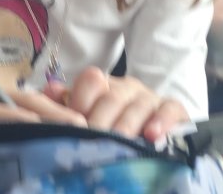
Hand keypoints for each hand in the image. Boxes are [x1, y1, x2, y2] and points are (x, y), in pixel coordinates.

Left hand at [44, 67, 188, 141]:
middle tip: (91, 141)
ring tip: (119, 142)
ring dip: (127, 125)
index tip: (74, 123)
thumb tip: (48, 90)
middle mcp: (127, 88)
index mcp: (104, 85)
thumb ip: (66, 104)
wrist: (153, 132)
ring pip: (138, 105)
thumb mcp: (87, 115)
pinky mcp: (173, 109)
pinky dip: (161, 121)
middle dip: (101, 120)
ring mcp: (150, 98)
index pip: (91, 80)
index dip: (81, 100)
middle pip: (113, 97)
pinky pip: (170, 109)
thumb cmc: (112, 126)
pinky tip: (152, 135)